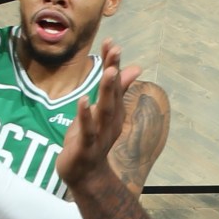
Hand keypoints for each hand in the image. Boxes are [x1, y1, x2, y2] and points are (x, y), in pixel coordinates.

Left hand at [58, 41, 141, 188]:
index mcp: (114, 111)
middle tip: (115, 49)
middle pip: (113, 92)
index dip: (112, 63)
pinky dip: (86, 115)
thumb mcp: (102, 113)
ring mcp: (100, 134)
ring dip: (107, 90)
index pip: (114, 83)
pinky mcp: (86, 146)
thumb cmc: (92, 141)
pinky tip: (84, 100)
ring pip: (105, 109)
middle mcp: (111, 120)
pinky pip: (88, 129)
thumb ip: (116, 91)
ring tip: (109, 71)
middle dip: (114, 70)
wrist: (86, 176)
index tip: (111, 42)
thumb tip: (135, 67)